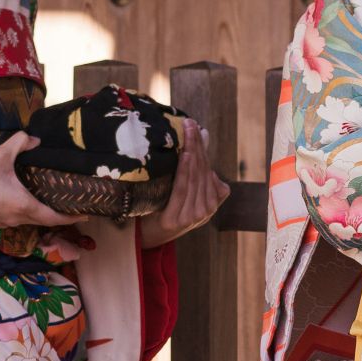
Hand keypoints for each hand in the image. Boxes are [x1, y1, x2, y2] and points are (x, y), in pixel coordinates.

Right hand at [0, 132, 84, 228]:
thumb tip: (35, 139)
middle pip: (45, 220)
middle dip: (60, 214)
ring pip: (30, 220)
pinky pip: (18, 218)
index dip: (72, 217)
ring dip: (43, 213)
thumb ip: (21, 143)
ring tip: (53, 199)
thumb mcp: (0, 155)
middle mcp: (16, 219)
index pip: (55, 218)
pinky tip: (27, 198)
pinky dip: (28, 211)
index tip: (87, 213)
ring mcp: (4, 222)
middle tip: (73, 203)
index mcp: (23, 206)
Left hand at [139, 120, 230, 247]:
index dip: (202, 147)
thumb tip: (202, 137)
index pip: (208, 169)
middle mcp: (207, 210)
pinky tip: (185, 155)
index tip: (195, 127)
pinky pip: (182, 189)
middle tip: (189, 124)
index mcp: (212, 202)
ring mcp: (193, 216)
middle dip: (196, 145)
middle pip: (201, 170)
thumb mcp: (185, 191)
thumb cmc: (165, 208)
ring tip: (188, 134)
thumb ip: (195, 170)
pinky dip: (185, 171)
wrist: (148, 236)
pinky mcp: (177, 220)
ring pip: (194, 177)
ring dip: (192, 152)